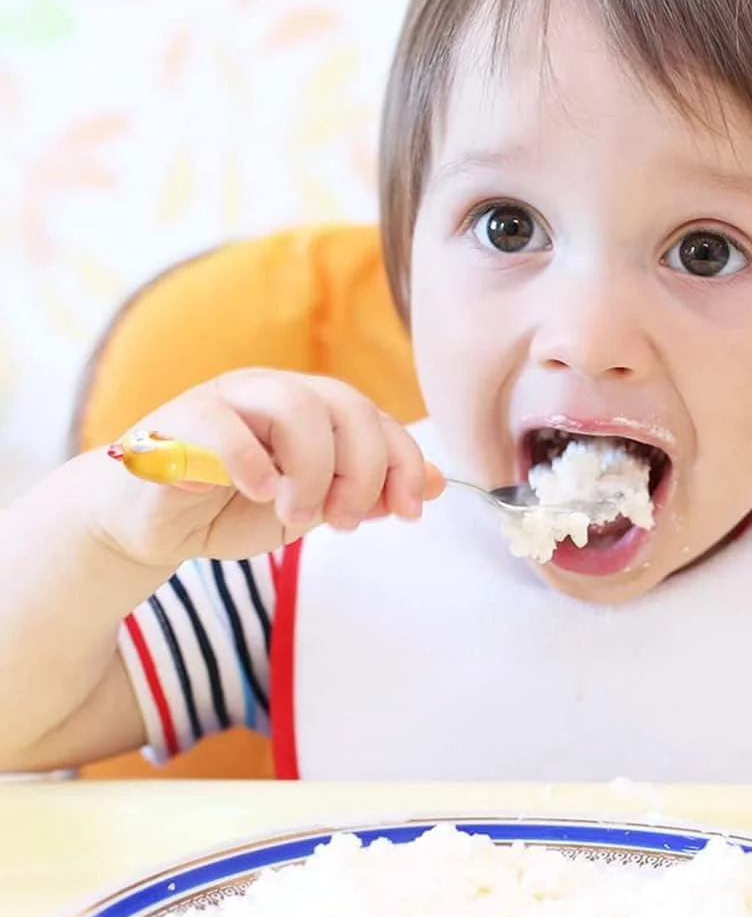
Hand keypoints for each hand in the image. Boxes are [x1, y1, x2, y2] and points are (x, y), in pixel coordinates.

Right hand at [88, 369, 443, 567]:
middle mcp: (275, 392)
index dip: (403, 463)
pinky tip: (259, 494)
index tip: (408, 512)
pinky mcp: (181, 422)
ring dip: (314, 468)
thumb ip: (369, 492)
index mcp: (312, 407)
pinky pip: (225, 425)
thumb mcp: (313, 507)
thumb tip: (439, 485)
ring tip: (297, 514)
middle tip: (345, 521)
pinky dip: (252, 462)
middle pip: (348, 405)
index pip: (377, 418)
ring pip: (297, 404)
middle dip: (362, 470)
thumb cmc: (232, 508)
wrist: (147, 524)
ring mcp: (228, 399)